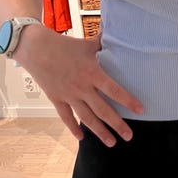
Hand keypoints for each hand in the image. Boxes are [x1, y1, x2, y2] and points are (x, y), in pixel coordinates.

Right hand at [15, 26, 143, 146]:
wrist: (37, 49)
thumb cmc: (66, 45)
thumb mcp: (89, 44)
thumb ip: (105, 44)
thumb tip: (119, 34)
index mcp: (93, 73)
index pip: (114, 91)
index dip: (128, 101)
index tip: (140, 110)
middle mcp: (82, 87)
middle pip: (102, 110)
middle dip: (117, 124)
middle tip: (129, 136)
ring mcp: (68, 95)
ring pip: (86, 118)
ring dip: (99, 131)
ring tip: (111, 142)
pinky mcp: (56, 99)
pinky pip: (66, 117)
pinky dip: (73, 128)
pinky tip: (82, 138)